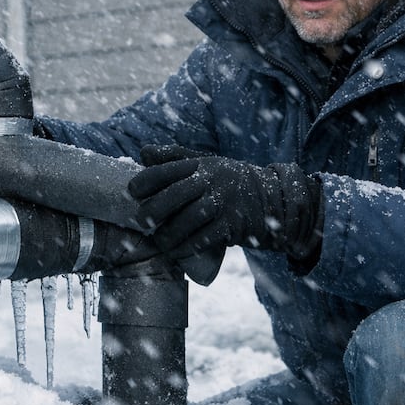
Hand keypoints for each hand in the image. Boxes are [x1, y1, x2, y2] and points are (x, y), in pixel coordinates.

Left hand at [128, 145, 321, 263]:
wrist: (272, 200)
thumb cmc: (229, 181)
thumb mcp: (206, 163)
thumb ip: (175, 158)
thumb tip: (143, 152)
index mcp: (202, 164)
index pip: (168, 167)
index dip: (146, 180)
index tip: (132, 191)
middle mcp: (212, 180)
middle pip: (175, 194)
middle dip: (153, 211)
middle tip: (141, 223)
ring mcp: (224, 202)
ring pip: (188, 220)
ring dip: (168, 235)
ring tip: (158, 242)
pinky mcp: (233, 225)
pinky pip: (204, 239)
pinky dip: (187, 247)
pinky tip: (176, 252)